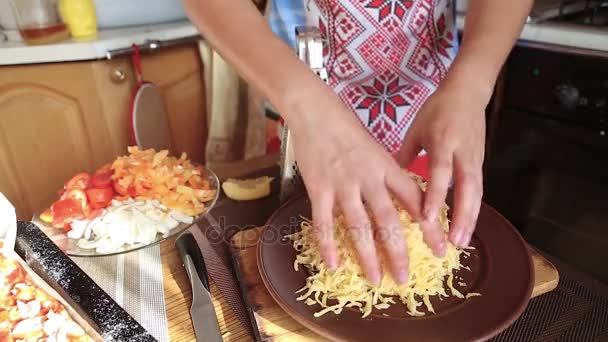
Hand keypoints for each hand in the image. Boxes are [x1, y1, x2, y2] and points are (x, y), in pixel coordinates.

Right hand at [288, 87, 425, 284]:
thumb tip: (402, 198)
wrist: (315, 111)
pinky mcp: (319, 189)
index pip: (415, 202)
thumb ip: (388, 174)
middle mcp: (369, 179)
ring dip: (368, 257)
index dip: (429, 228)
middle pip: (389, 222)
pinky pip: (324, 223)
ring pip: (359, 228)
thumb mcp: (376, 148)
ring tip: (375, 279)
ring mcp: (343, 185)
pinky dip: (329, 245)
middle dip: (398, 253)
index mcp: (387, 168)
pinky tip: (335, 264)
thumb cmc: (346, 127)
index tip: (440, 250)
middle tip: (404, 278)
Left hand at [397, 82, 486, 248]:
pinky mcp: (481, 163)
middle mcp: (462, 153)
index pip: (440, 172)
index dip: (435, 196)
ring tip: (461, 243)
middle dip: (461, 216)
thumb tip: (388, 184)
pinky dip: (473, 210)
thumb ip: (405, 155)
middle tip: (453, 242)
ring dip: (470, 219)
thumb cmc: (437, 110)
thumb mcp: (416, 129)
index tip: (427, 219)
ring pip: (476, 193)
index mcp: (443, 141)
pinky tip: (465, 228)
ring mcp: (475, 158)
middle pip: (467, 188)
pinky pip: (478, 190)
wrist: (467, 93)